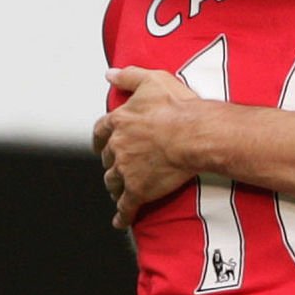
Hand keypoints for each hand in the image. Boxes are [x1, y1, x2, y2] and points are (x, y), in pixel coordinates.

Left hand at [93, 66, 197, 228]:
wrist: (194, 134)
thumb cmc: (178, 108)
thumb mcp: (153, 80)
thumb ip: (129, 76)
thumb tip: (110, 73)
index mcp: (120, 121)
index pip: (102, 131)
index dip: (101, 138)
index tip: (101, 143)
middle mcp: (119, 146)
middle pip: (108, 158)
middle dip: (112, 162)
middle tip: (118, 166)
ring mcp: (127, 170)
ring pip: (113, 182)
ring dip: (115, 186)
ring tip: (120, 191)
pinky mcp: (139, 189)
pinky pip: (126, 206)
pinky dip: (122, 215)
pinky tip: (120, 221)